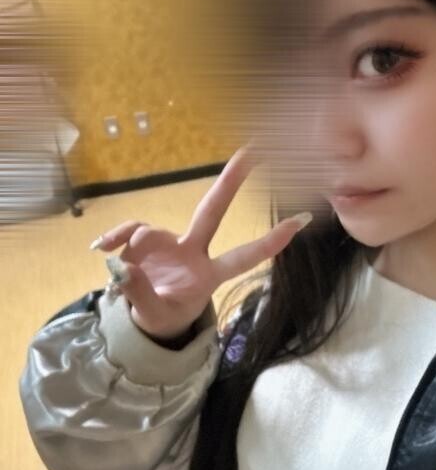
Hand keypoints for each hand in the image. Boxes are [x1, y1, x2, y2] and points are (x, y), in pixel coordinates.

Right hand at [90, 143, 312, 339]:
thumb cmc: (164, 319)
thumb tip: (123, 267)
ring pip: (149, 231)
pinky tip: (100, 248)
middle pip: (213, 209)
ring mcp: (170, 244)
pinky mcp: (146, 243)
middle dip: (232, 179)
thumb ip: (141, 294)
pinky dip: (116, 238)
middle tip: (254, 147)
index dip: (271, 241)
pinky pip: (131, 231)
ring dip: (131, 247)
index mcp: (209, 274)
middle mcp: (194, 252)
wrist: (146, 322)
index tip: (301, 221)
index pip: (244, 256)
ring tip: (121, 276)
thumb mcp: (154, 315)